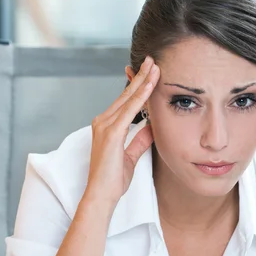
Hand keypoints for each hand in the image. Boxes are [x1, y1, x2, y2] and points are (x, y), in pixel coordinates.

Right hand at [85, 56, 159, 212]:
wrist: (101, 195)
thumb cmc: (113, 178)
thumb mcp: (131, 155)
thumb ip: (140, 139)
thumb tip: (152, 126)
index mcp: (107, 125)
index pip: (125, 100)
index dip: (136, 84)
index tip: (147, 71)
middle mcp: (103, 121)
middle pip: (126, 93)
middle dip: (140, 76)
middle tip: (152, 60)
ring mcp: (105, 125)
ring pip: (128, 97)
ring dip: (142, 81)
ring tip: (154, 66)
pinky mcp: (110, 132)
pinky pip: (129, 109)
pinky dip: (140, 96)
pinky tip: (150, 86)